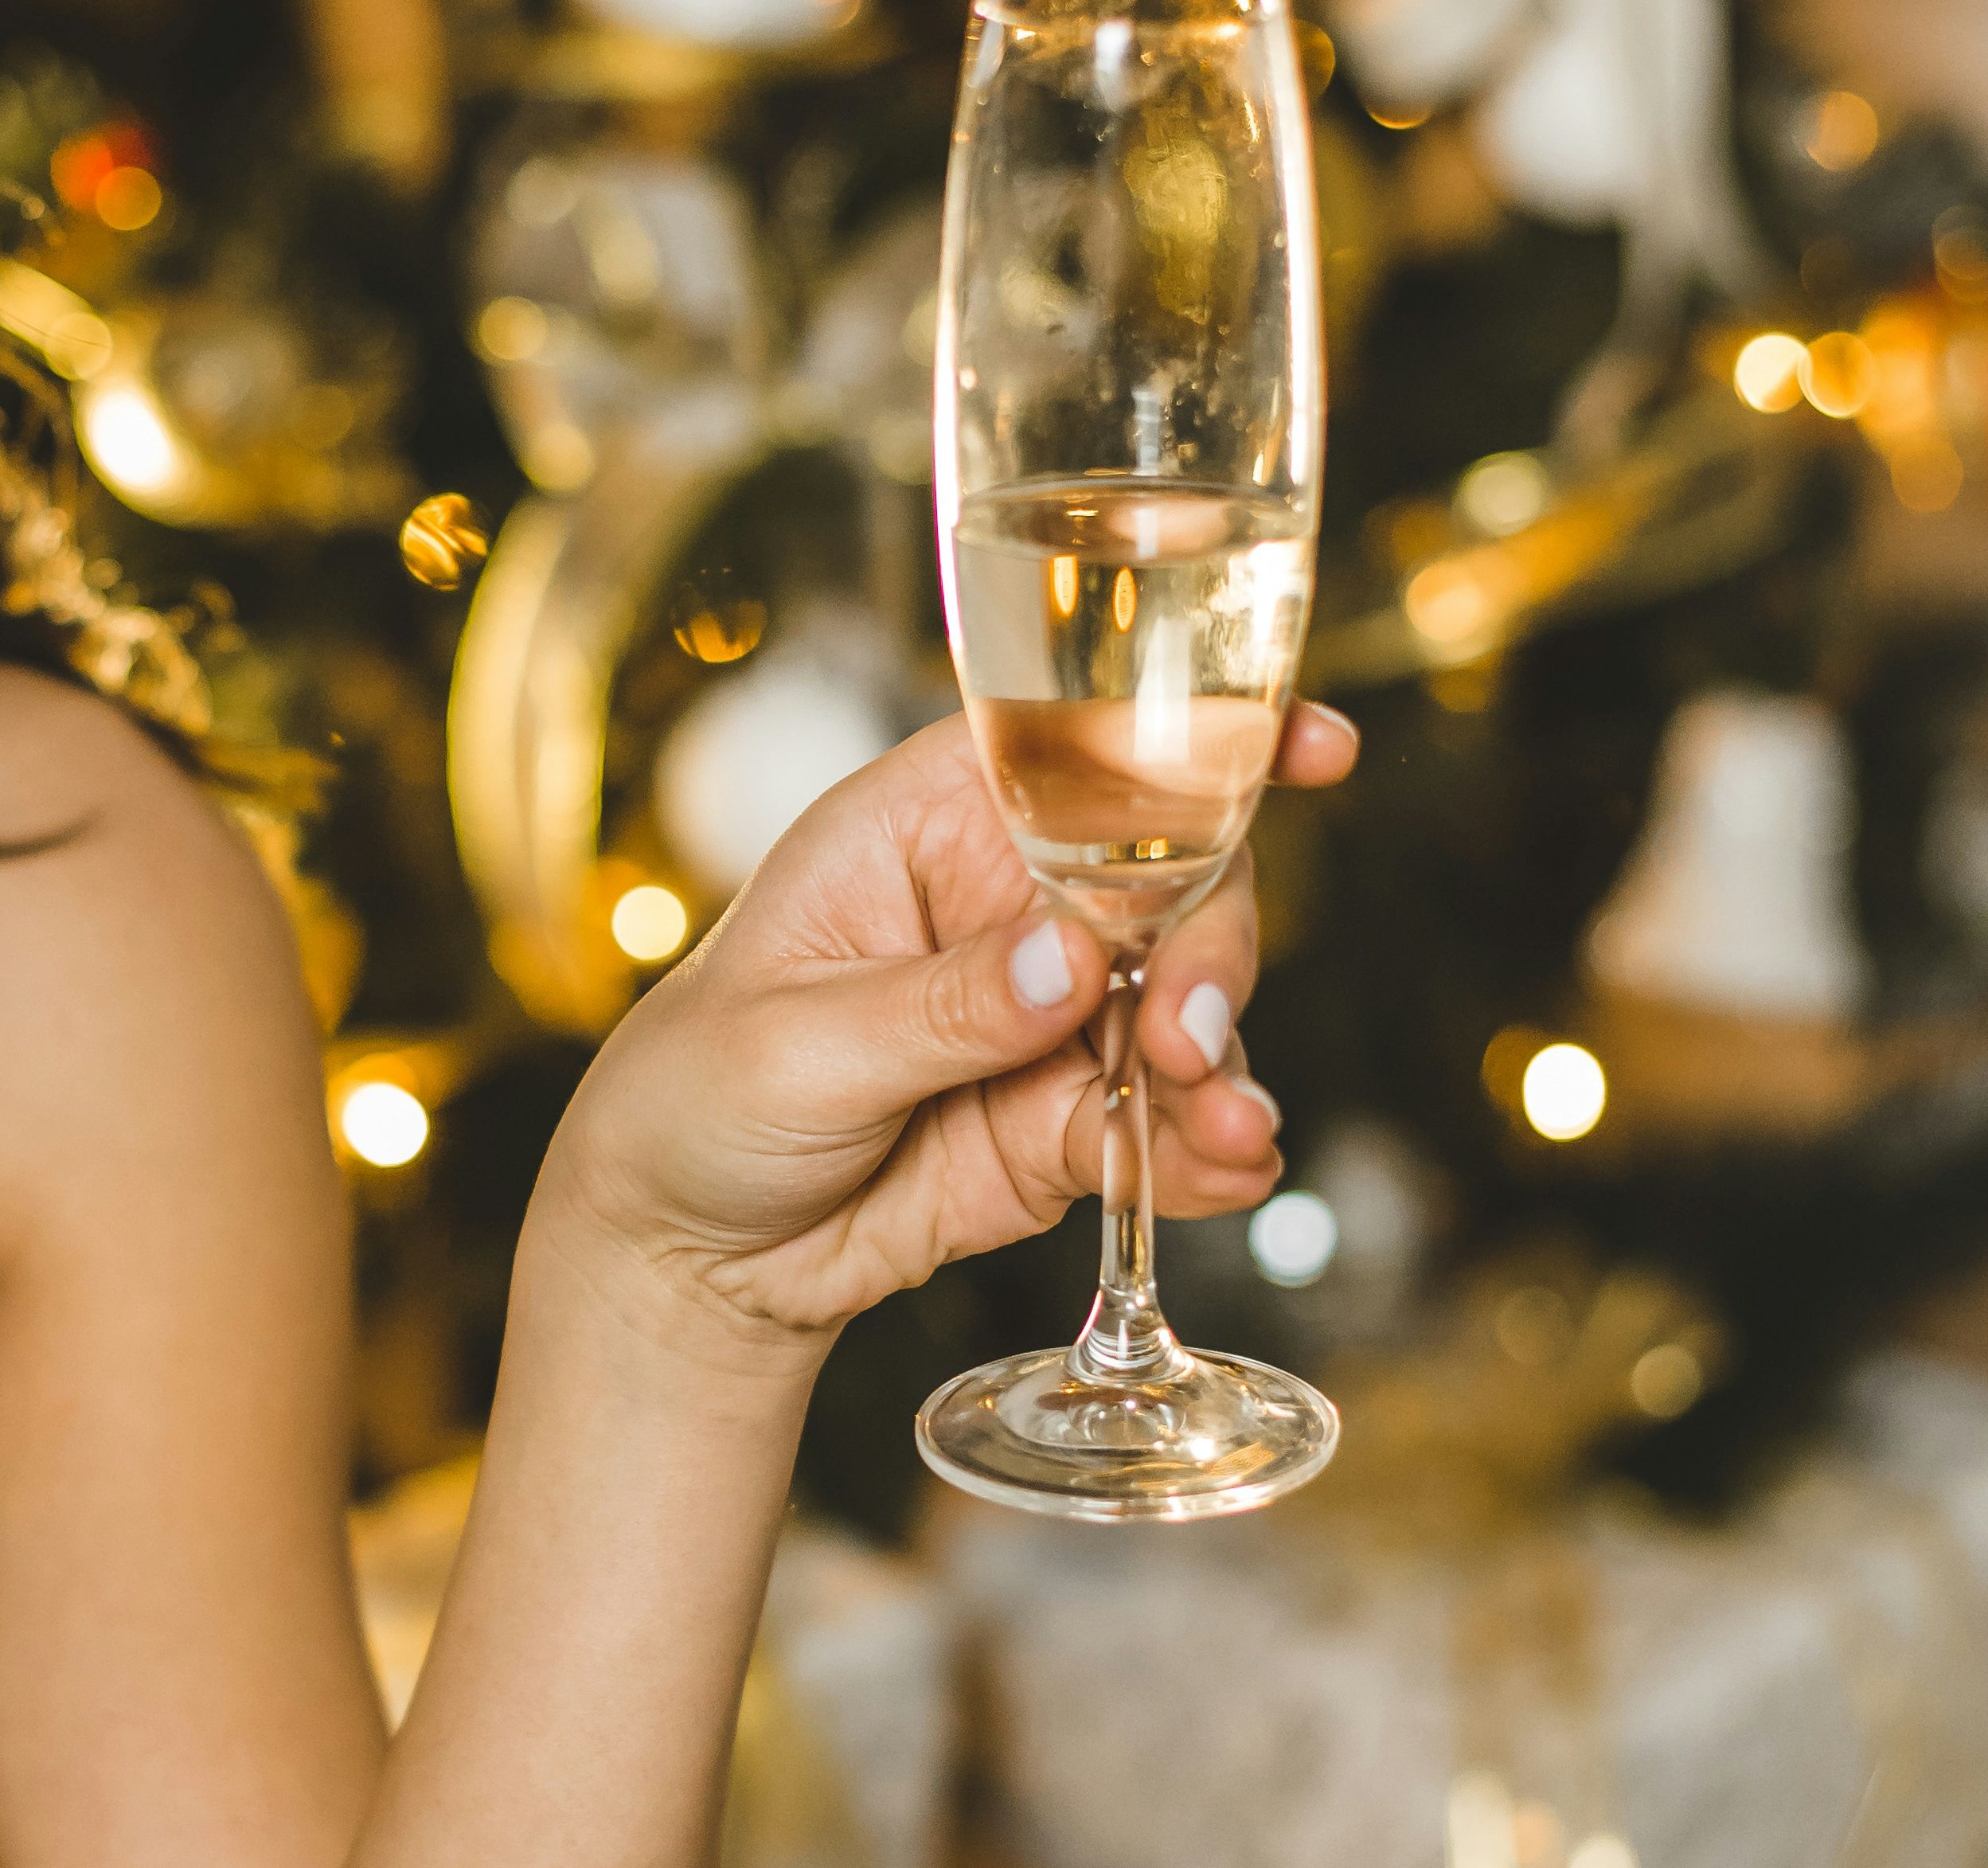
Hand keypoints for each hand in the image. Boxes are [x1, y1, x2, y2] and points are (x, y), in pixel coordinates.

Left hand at [535, 705, 1358, 1360]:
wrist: (685, 1255)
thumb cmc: (697, 1097)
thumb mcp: (792, 1044)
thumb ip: (937, 1005)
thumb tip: (1072, 962)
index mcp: (926, 822)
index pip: (1074, 743)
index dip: (1192, 732)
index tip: (1302, 745)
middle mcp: (1008, 900)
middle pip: (1168, 881)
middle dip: (1209, 950)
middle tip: (1191, 1038)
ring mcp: (1053, 1014)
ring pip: (1187, 1008)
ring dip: (1222, 1064)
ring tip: (1225, 1131)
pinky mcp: (1069, 1119)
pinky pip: (1166, 1122)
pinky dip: (1207, 1148)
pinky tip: (1228, 1170)